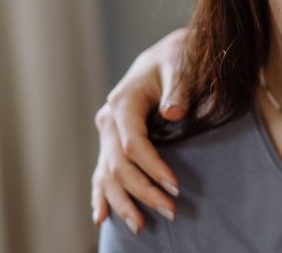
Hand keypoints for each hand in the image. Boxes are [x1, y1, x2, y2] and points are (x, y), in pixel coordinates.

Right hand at [91, 28, 189, 232]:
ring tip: (140, 226)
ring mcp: (108, 132)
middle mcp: (110, 119)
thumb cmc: (177, 60)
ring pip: (108, 173)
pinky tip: (102, 217)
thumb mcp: (180, 67)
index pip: (133, 143)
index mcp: (124, 102)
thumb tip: (174, 113)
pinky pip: (102, 172)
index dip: (153, 166)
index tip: (175, 186)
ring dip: (123, 201)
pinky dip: (101, 195)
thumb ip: (178, 90)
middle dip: (143, 191)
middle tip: (170, 212)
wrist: (167, 55)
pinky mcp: (112, 141)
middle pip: (120, 164)